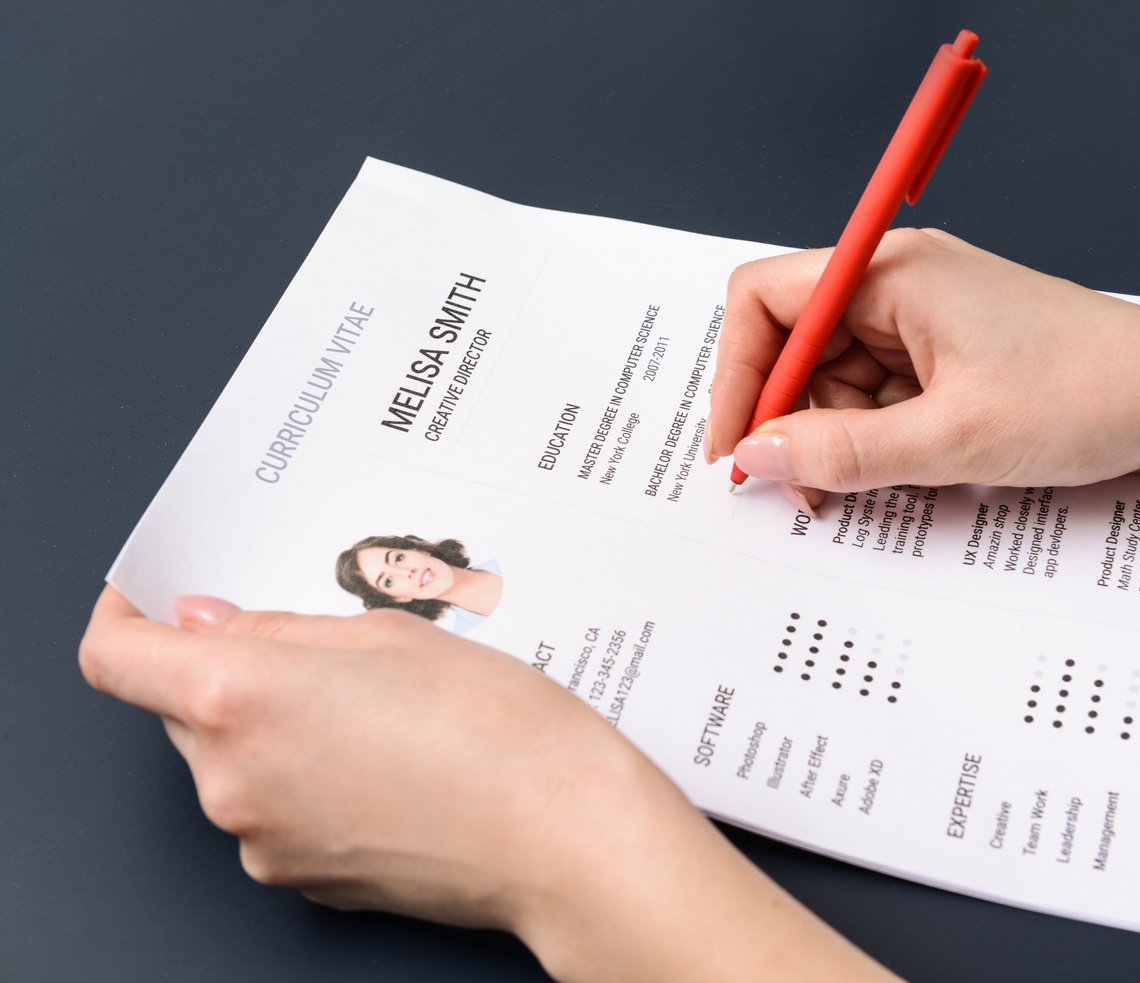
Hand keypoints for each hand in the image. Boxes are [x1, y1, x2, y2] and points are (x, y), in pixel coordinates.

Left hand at [79, 588, 902, 982]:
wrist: (566, 837)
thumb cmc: (502, 730)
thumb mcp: (393, 634)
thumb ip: (282, 628)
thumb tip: (213, 626)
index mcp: (241, 698)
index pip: (120, 657)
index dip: (127, 617)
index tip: (154, 599)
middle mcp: (230, 779)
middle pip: (183, 707)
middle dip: (234, 670)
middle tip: (326, 646)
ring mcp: (263, 840)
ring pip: (234, 759)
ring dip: (279, 726)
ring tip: (384, 708)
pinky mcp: (303, 879)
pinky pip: (277, 810)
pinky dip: (311, 779)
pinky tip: (393, 760)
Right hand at [709, 228, 1139, 498]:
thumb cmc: (1090, 395)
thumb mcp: (950, 439)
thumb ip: (839, 451)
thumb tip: (756, 455)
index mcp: (893, 271)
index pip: (766, 300)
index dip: (738, 375)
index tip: (739, 447)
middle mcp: (901, 281)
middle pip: (795, 343)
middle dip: (791, 419)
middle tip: (806, 487)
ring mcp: (925, 314)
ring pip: (836, 377)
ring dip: (837, 437)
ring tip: (874, 486)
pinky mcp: (948, 348)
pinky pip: (880, 391)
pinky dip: (877, 436)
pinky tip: (905, 470)